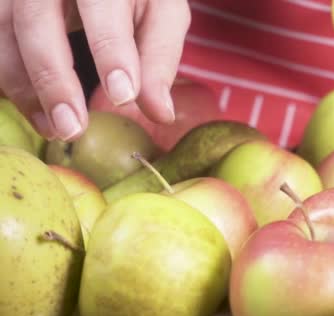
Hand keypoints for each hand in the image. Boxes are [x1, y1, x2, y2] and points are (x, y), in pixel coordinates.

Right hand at [0, 0, 191, 140]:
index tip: (122, 95)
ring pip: (7, 34)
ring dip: (27, 89)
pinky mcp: (6, 8)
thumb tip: (161, 113)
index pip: (102, 8)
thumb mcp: (162, 16)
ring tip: (57, 130)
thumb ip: (159, 59)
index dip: (111, 53)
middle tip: (73, 127)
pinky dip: (15, 85)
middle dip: (54, 79)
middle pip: (37, 19)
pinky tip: (41, 117)